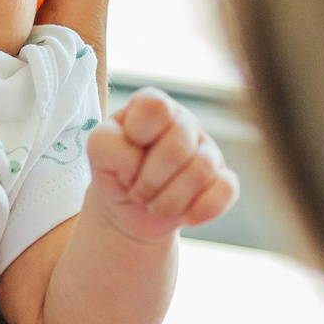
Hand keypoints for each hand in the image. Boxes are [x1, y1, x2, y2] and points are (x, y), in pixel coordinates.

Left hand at [84, 88, 237, 244]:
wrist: (128, 208)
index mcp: (153, 107)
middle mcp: (185, 122)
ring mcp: (208, 150)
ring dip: (167, 202)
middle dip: (149, 181)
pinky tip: (183, 216)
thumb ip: (107, 144)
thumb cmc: (114, 171)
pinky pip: (226, 191)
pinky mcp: (222, 180)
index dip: (136, 137)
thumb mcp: (97, 152)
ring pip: (200, 172)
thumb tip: (139, 162)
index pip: (155, 108)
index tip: (124, 156)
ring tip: (153, 205)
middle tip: (136, 191)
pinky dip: (199, 211)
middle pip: (178, 148)